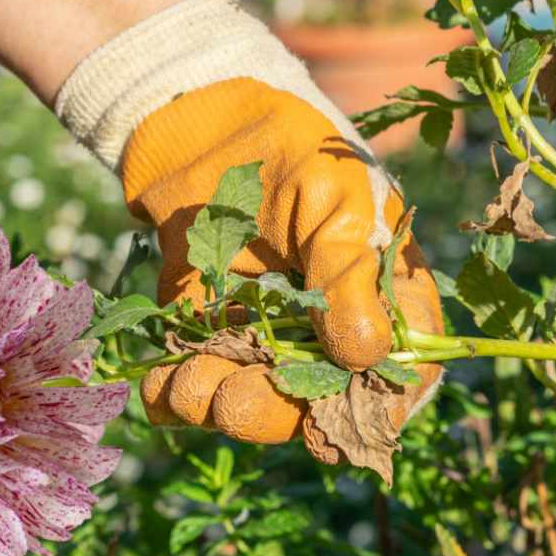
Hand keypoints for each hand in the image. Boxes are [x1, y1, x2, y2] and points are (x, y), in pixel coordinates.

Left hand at [130, 79, 443, 444]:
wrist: (200, 129)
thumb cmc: (288, 149)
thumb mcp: (331, 198)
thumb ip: (346, 271)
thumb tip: (367, 356)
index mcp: (383, 299)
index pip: (400, 378)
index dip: (368, 413)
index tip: (323, 426)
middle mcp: (327, 331)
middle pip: (312, 405)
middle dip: (267, 412)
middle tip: (228, 399)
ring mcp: (264, 338)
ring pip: (248, 401)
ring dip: (214, 406)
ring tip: (182, 386)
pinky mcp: (207, 335)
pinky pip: (192, 384)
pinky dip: (171, 398)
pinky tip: (155, 389)